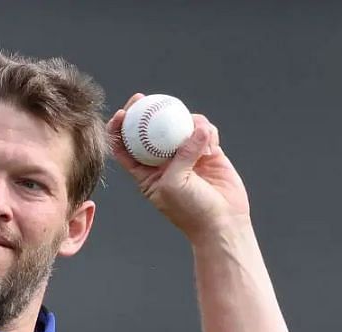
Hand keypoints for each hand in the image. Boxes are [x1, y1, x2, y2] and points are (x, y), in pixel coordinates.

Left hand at [108, 94, 248, 240]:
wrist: (221, 222)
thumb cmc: (190, 210)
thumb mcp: (174, 184)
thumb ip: (181, 155)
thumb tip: (196, 128)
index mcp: (145, 172)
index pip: (125, 147)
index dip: (120, 129)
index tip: (122, 113)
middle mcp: (163, 162)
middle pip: (149, 131)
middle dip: (144, 112)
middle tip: (143, 98)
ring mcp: (185, 155)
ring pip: (180, 127)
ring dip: (186, 123)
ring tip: (197, 134)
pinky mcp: (208, 152)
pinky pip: (205, 132)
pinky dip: (207, 132)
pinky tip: (211, 145)